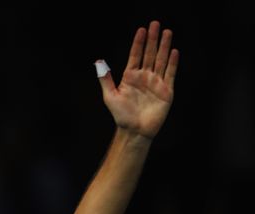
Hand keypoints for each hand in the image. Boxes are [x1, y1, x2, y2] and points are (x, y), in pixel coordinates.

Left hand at [97, 21, 179, 139]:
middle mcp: (144, 77)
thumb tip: (98, 63)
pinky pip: (170, 74)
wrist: (135, 131)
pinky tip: (174, 52)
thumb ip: (105, 79)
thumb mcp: (110, 96)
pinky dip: (172, 63)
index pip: (135, 55)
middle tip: (155, 24)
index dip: (138, 43)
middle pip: (150, 54)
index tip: (141, 29)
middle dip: (153, 39)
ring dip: (164, 47)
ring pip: (161, 61)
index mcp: (130, 77)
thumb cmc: (121, 115)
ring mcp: (156, 83)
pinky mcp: (166, 91)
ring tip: (167, 32)